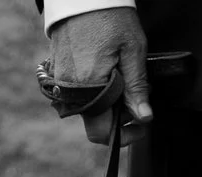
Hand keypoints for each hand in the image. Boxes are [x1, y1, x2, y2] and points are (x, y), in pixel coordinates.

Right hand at [48, 7, 153, 144]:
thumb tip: (144, 117)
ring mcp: (61, 83)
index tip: (141, 125)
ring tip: (123, 79)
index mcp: (89, 87)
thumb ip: (136, 87)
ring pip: (88, 109)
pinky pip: (78, 94)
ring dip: (108, 104)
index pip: (101, 131)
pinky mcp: (58, 74)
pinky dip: (96, 91)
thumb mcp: (133, 50)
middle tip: (137, 96)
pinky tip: (108, 72)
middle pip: (95, 122)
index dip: (125, 134)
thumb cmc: (110, 17)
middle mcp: (70, 90)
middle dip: (119, 116)